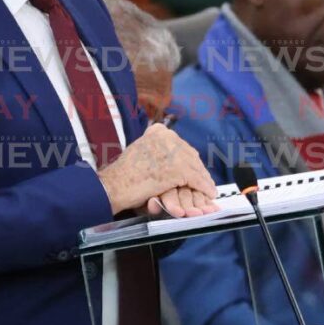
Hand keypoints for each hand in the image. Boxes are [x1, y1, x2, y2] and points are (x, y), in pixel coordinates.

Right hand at [97, 123, 216, 215]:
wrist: (114, 185)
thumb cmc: (124, 174)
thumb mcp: (142, 151)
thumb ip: (158, 150)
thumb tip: (175, 156)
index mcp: (158, 131)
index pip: (181, 145)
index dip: (189, 159)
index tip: (195, 167)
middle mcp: (167, 137)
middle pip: (190, 155)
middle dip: (198, 170)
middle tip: (205, 181)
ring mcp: (173, 152)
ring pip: (195, 167)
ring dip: (203, 180)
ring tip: (208, 189)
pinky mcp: (178, 169)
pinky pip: (196, 179)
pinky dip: (204, 187)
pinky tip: (209, 193)